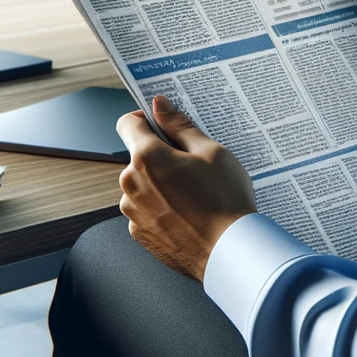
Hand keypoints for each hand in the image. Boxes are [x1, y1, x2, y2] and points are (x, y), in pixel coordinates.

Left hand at [117, 96, 257, 280]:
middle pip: (138, 157)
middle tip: (194, 167)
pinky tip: (189, 214)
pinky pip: (146, 210)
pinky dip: (162, 208)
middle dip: (161, 156)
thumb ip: (180, 125)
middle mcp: (131, 184)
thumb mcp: (211, 152)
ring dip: (161, 184)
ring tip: (195, 195)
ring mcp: (132, 212)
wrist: (228, 252)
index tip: (163, 125)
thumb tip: (160, 104)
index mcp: (146, 157)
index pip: (128, 123)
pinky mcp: (139, 233)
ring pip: (142, 185)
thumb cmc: (225, 200)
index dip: (145, 119)